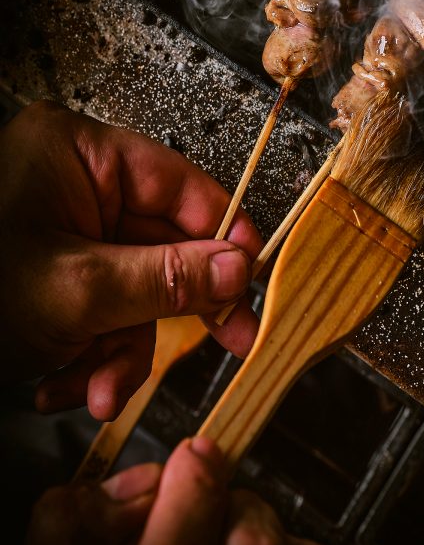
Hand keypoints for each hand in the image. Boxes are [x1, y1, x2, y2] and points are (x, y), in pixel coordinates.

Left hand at [0, 100, 262, 418]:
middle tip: (226, 342)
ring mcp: (62, 232)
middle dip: (167, 313)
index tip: (250, 279)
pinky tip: (66, 385)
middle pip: (161, 244)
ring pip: (132, 290)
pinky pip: (101, 310)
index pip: (180, 183)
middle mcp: (73, 185)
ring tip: (98, 390)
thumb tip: (238, 268)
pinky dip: (92, 356)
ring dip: (123, 351)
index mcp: (76, 155)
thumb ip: (168, 278)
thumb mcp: (77, 290)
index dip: (224, 234)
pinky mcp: (52, 274)